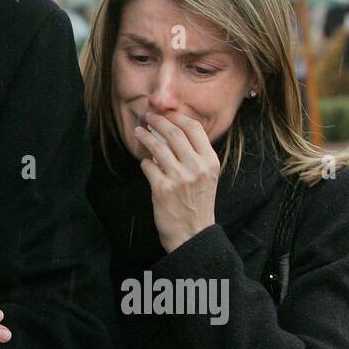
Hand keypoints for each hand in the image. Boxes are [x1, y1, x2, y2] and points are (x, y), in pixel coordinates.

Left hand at [134, 112, 219, 253]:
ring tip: (138, 132)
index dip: (177, 118)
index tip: (165, 114)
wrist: (193, 234)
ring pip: (157, 147)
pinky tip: (145, 163)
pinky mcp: (162, 189)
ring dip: (144, 137)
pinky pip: (148, 166)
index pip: (194, 129)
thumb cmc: (198, 204)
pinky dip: (144, 162)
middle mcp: (197, 167)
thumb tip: (174, 133)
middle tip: (147, 117)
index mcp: (211, 162)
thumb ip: (196, 156)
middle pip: (173, 133)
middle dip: (157, 121)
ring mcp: (179, 178)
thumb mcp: (207, 178)